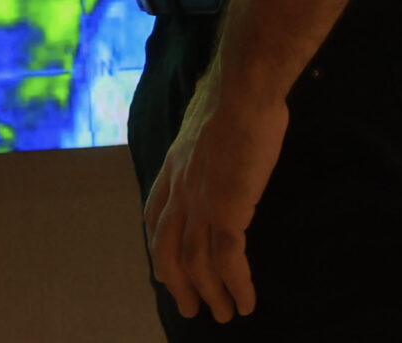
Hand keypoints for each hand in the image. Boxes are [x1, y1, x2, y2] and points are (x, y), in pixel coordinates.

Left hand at [143, 73, 288, 324]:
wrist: (242, 89)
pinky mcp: (227, 210)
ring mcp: (200, 203)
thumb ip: (205, 141)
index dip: (160, 248)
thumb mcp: (204, 122)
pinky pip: (228, 260)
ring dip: (211, 293)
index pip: (154, 218)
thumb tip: (216, 134)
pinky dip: (237, 285)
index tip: (168, 269)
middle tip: (193, 308)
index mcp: (172, 170)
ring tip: (226, 313)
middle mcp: (179, 191)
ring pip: (197, 263)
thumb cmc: (231, 97)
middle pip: (167, 250)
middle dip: (178, 284)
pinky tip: (248, 301)